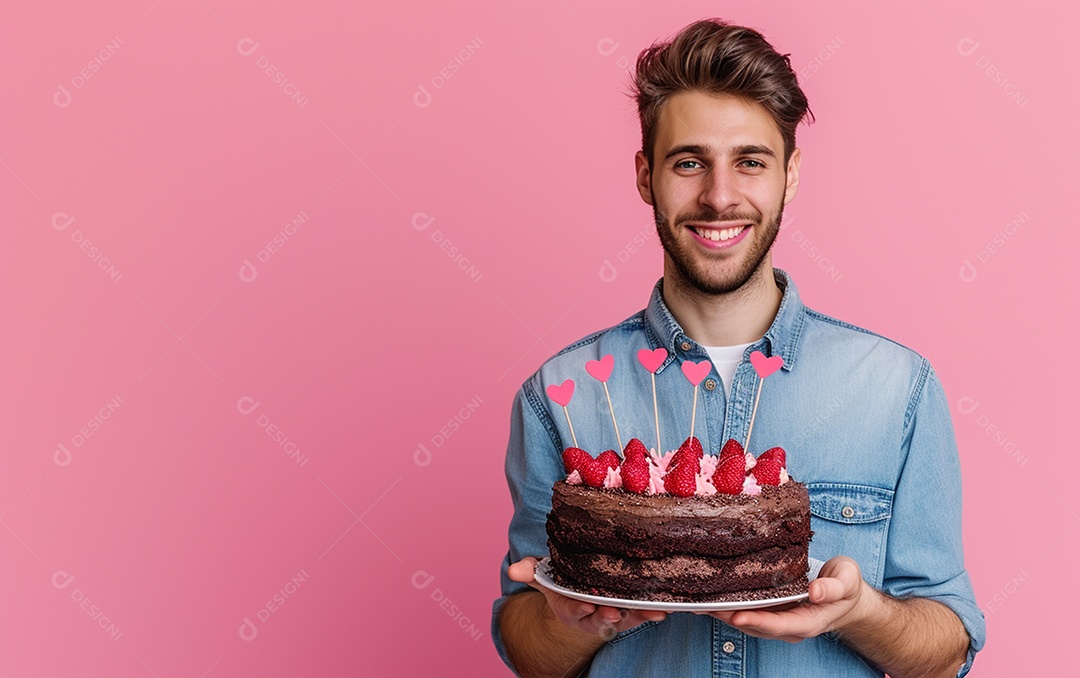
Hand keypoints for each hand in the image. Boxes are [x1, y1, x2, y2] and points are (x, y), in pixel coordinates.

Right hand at [508, 557, 667, 638]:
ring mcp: (612, 614)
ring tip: (651, 612)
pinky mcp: (630, 612)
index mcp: (569, 607)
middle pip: (599, 619)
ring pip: (625, 618)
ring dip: (638, 616)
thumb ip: (531, 571)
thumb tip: (513, 570)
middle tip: (614, 613)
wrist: (579, 593)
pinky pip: (641, 614)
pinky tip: (664, 609)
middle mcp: (591, 615)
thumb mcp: (544, 575)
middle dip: (607, 617)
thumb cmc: (561, 581)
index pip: (572, 610)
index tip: (586, 605)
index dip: (579, 609)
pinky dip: (652, 612)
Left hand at [706, 556, 876, 642]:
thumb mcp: (847, 581)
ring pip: (746, 621)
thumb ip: (834, 587)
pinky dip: (726, 605)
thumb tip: (817, 591)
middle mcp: (788, 626)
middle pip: (755, 625)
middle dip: (728, 616)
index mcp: (808, 622)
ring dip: (721, 613)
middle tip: (702, 605)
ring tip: (696, 601)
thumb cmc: (846, 586)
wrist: (845, 595)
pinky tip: (708, 595)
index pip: (779, 625)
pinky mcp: (769, 611)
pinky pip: (745, 611)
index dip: (756, 621)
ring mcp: (777, 621)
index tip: (735, 616)